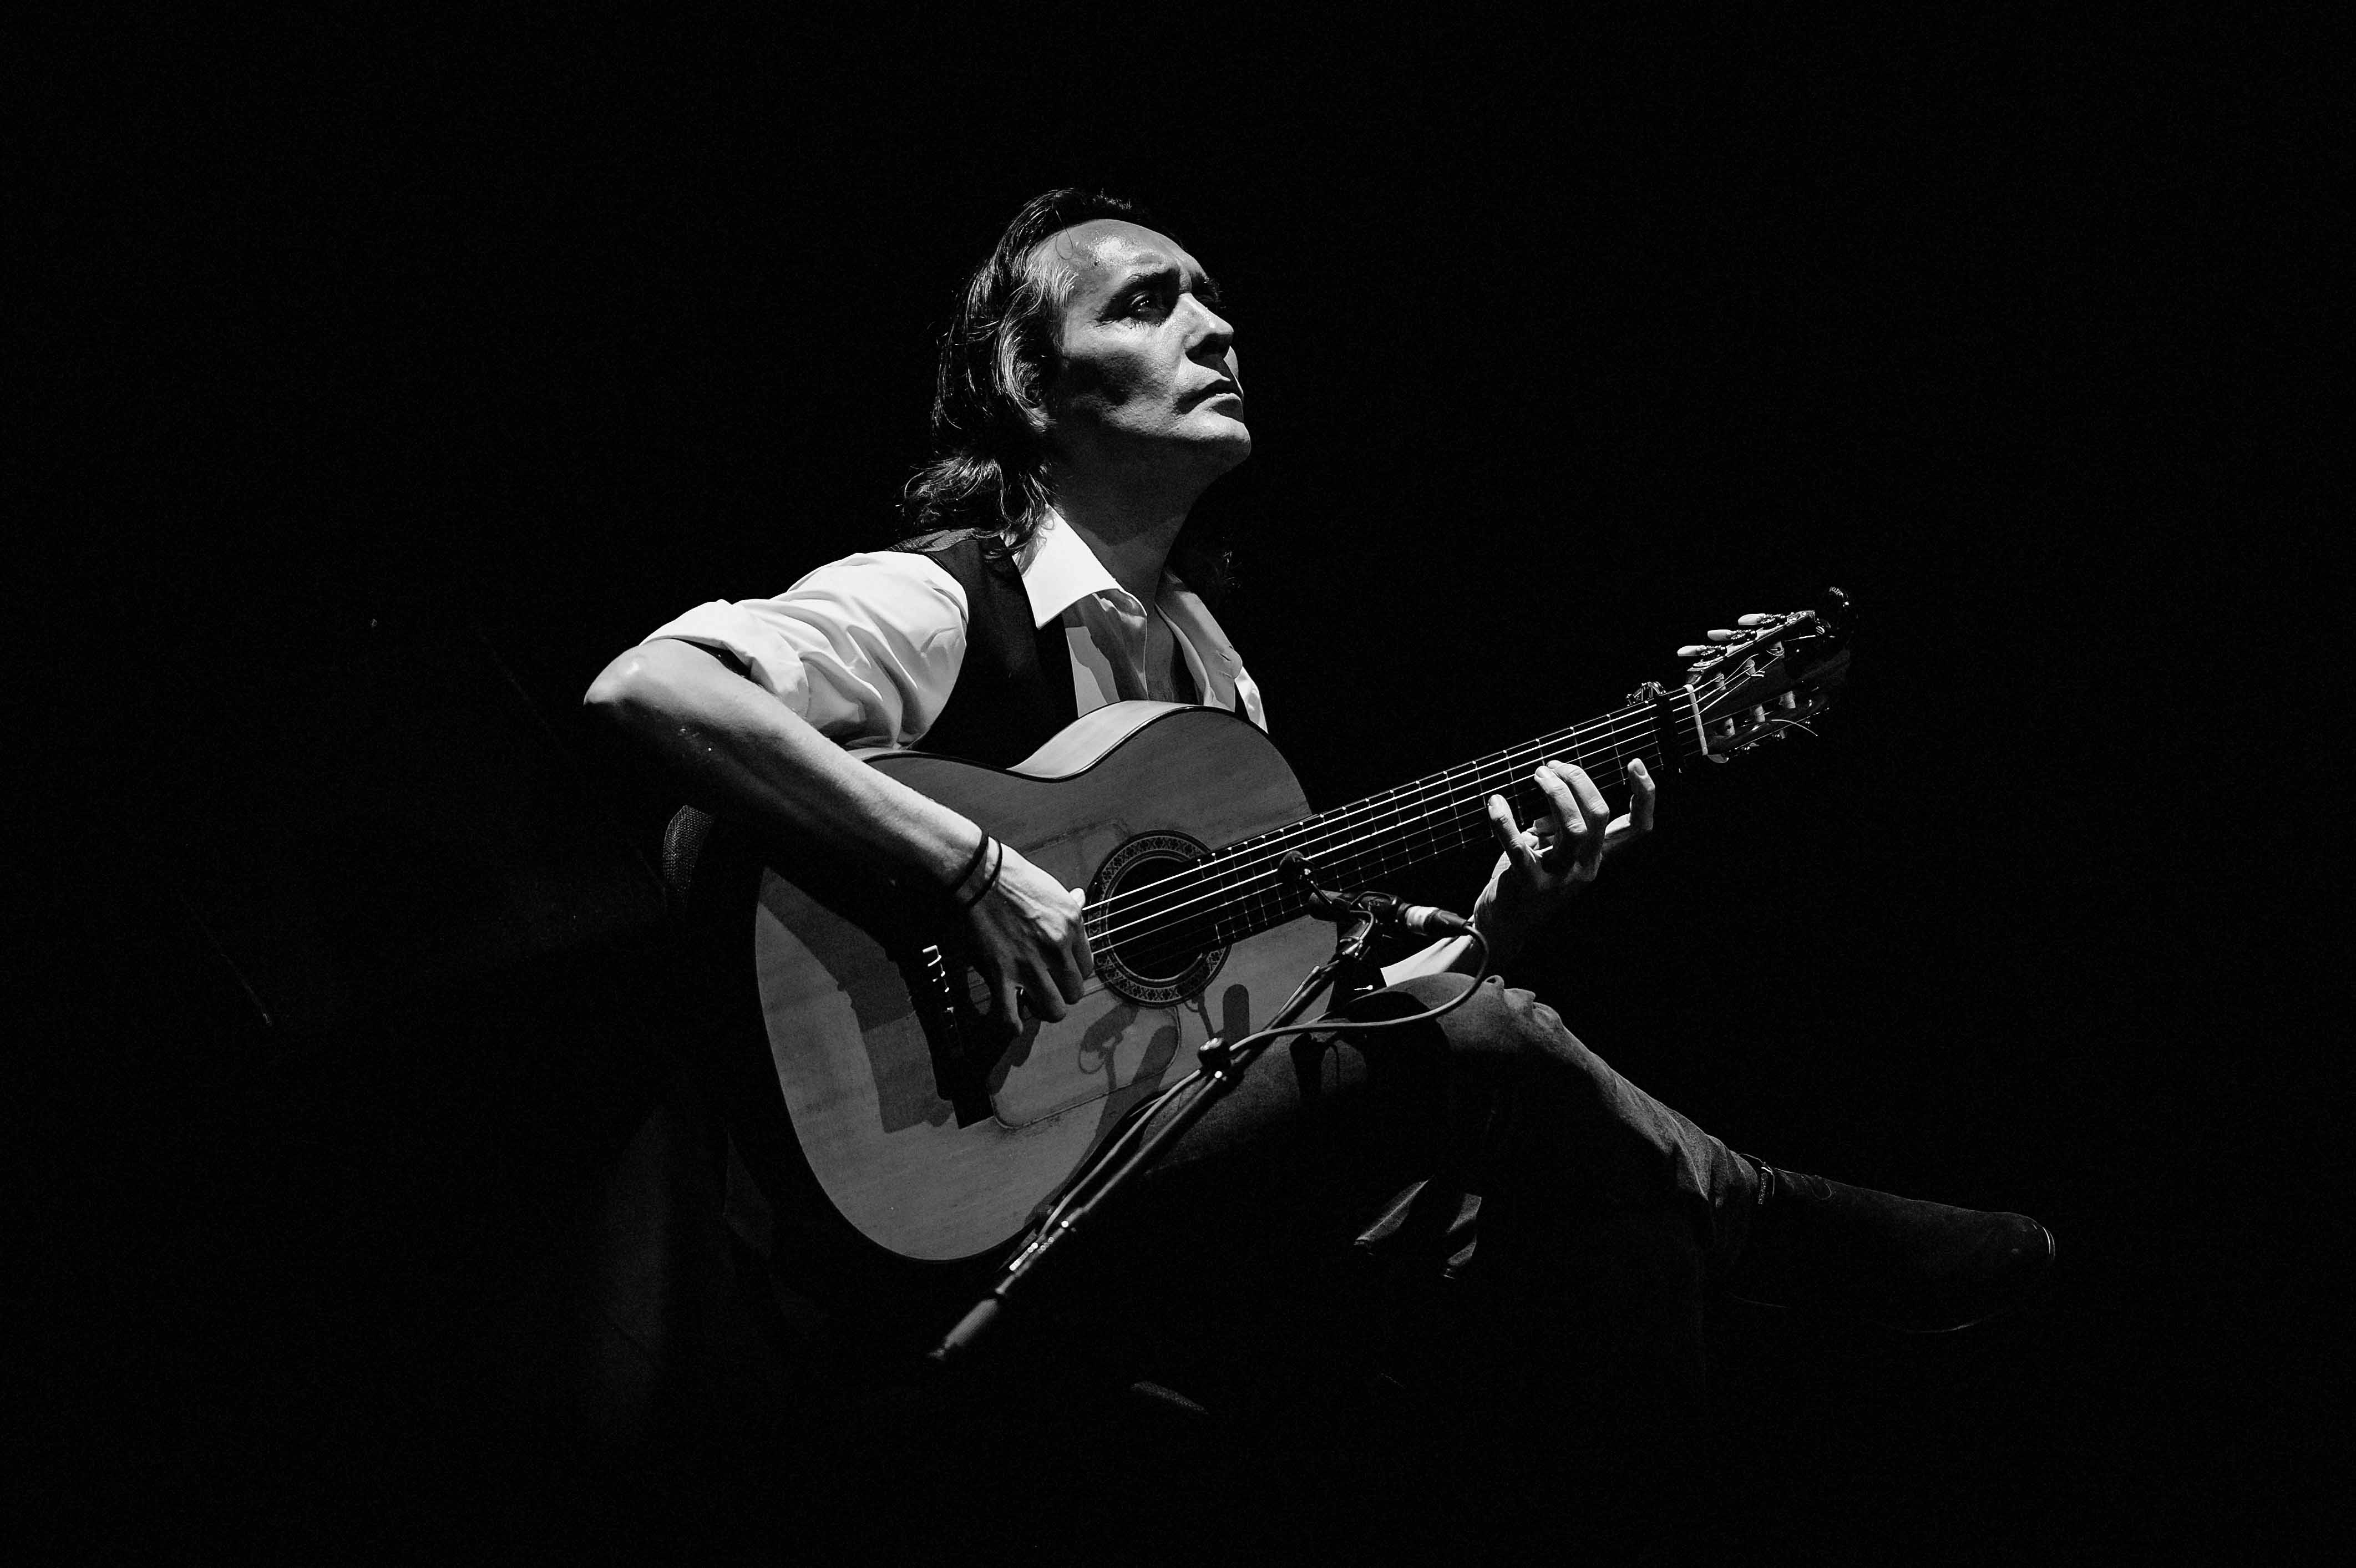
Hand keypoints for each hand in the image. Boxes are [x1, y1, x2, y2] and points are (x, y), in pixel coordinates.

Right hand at [959, 840, 1091, 1032]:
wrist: (976, 873)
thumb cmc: (1010, 876)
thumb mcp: (1050, 886)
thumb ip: (1067, 902)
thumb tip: (1080, 897)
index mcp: (1071, 924)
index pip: (1088, 968)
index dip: (1072, 973)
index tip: (1058, 971)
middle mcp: (1056, 946)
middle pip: (1074, 992)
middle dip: (1060, 993)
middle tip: (1043, 986)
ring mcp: (1029, 963)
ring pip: (1054, 1010)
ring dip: (1043, 1010)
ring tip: (1030, 1001)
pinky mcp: (1000, 973)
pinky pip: (1011, 1016)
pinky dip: (1011, 1025)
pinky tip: (1011, 1020)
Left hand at [1473, 759, 1656, 961]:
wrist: (1505, 923)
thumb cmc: (1530, 876)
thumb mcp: (1555, 848)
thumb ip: (1563, 823)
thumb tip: (1557, 789)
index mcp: (1597, 856)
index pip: (1637, 829)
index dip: (1645, 796)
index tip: (1635, 763)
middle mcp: (1586, 867)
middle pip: (1599, 815)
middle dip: (1577, 780)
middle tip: (1551, 766)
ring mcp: (1561, 878)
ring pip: (1572, 828)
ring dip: (1554, 794)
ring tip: (1537, 775)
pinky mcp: (1531, 885)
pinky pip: (1518, 847)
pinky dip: (1504, 821)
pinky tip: (1495, 802)